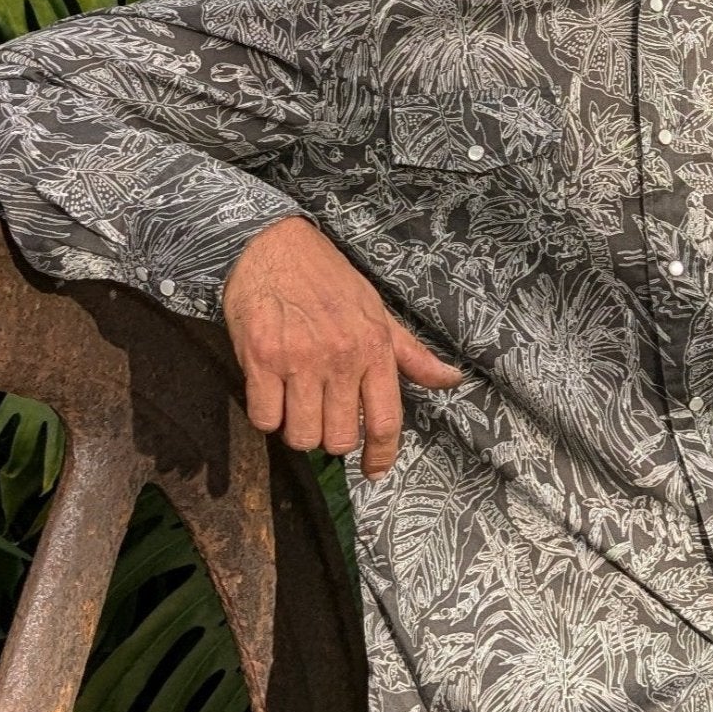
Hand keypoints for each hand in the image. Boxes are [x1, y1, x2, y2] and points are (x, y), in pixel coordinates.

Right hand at [222, 216, 462, 477]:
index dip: (381, 455)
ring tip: (295, 403)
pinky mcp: (261, 357)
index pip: (387, 421)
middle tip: (322, 415)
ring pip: (301, 435)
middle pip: (340, 438)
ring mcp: (299, 359)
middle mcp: (340, 357)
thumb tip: (451, 379)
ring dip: (297, 429)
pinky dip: (266, 415)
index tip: (373, 470)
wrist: (271, 242)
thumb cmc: (327, 279)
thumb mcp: (377, 312)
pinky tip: (270, 393)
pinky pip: (264, 418)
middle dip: (330, 437)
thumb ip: (411, 354)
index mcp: (374, 348)